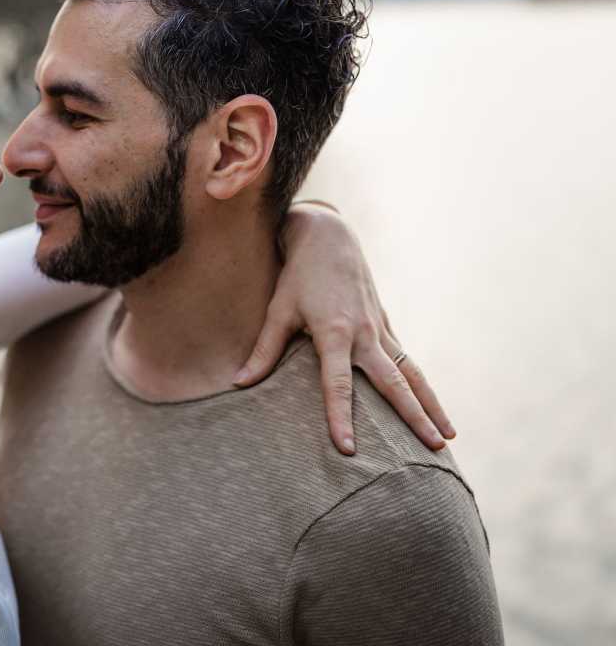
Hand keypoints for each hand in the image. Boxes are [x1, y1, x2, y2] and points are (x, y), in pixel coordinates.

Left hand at [234, 202, 454, 454]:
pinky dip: (423, 386)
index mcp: (334, 332)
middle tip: (434, 449)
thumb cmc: (298, 277)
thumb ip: (264, 351)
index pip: (338, 384)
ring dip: (432, 405)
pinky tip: (434, 408)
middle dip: (414, 416)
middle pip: (393, 383)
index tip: (348, 449)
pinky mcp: (386, 325)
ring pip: (412, 373)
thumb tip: (238, 382)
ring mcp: (380, 329)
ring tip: (449, 438)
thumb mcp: (278, 310)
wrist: (328, 238)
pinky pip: (408, 361)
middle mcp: (364, 334)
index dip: (340, 417)